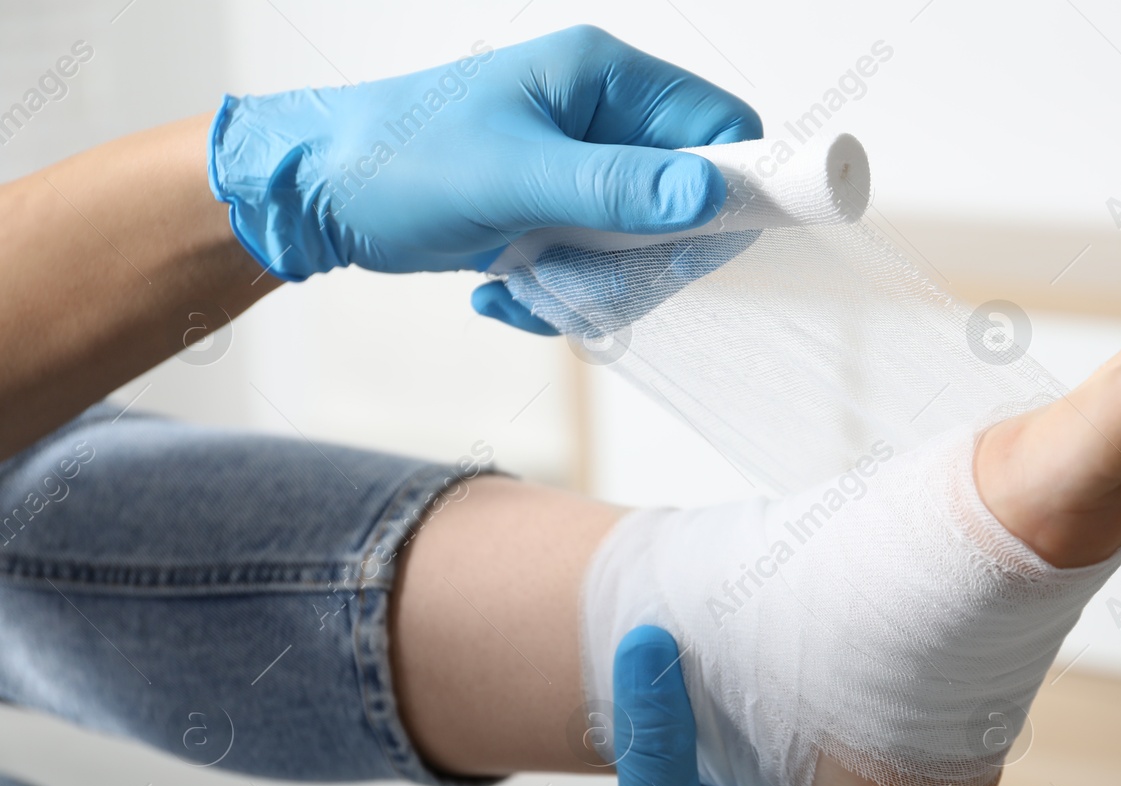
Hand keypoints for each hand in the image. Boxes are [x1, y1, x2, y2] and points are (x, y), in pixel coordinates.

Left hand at [208, 25, 758, 292]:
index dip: (729, 190)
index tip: (694, 248)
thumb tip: (709, 195)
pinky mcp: (558, 214)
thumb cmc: (398, 163)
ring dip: (594, 288)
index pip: (721, 127)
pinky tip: (504, 293)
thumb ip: (615, 188)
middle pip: (689, 201)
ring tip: (527, 288)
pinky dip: (560, 296)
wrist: (316, 195)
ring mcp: (581, 169)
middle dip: (643, 262)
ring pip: (645, 247)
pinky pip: (599, 268)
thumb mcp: (512, 176)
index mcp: (603, 78)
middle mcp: (603, 117)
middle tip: (585, 286)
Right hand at [517, 626, 829, 785]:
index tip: (789, 627)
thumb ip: (657, 739)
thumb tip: (652, 641)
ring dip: (706, 730)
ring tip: (687, 657)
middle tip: (738, 620)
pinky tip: (647, 728)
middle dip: (750, 700)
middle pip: (773, 758)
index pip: (815, 750)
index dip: (802, 690)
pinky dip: (674, 765)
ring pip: (728, 780)